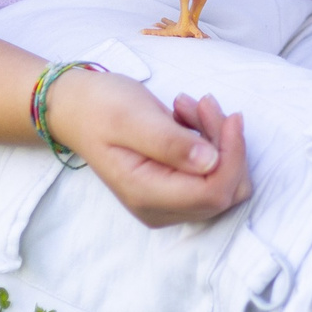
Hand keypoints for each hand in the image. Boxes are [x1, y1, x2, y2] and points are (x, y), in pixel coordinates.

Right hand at [43, 67, 251, 227]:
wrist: (78, 108)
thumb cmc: (100, 108)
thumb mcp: (132, 117)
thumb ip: (170, 142)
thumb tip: (211, 162)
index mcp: (147, 195)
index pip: (214, 193)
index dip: (232, 157)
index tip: (231, 116)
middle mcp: (162, 208)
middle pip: (226, 189)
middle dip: (226, 144)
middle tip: (203, 103)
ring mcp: (170, 201)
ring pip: (225, 179)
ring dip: (217, 137)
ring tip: (187, 105)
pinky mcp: (177, 187)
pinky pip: (213, 170)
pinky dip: (210, 138)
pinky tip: (185, 114)